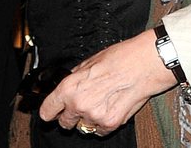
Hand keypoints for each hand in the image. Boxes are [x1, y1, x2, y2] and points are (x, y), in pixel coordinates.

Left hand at [38, 29, 177, 135]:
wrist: (143, 65)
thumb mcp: (88, 62)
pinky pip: (100, 130)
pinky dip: (103, 123)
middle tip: (81, 106)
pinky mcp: (111, 124)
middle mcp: (79, 104)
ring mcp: (95, 116)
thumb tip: (69, 84)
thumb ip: (75, 77)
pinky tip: (110, 107)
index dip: (49, 111)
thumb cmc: (118, 59)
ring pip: (83, 127)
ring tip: (100, 103)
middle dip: (70, 116)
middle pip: (64, 123)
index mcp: (69, 88)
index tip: (51, 113)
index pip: (48, 110)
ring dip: (87, 120)